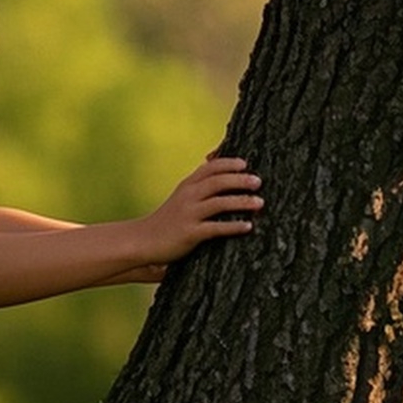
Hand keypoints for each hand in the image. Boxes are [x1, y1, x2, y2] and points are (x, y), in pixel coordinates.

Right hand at [136, 156, 261, 264]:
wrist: (143, 240)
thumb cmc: (166, 220)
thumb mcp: (180, 198)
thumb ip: (198, 188)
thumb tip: (220, 177)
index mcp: (187, 186)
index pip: (210, 167)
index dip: (228, 163)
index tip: (244, 164)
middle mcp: (188, 196)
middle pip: (218, 181)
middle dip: (240, 179)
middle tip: (258, 182)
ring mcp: (189, 214)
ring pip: (219, 202)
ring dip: (242, 201)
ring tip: (259, 203)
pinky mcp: (190, 233)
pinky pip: (216, 228)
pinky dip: (233, 226)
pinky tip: (248, 226)